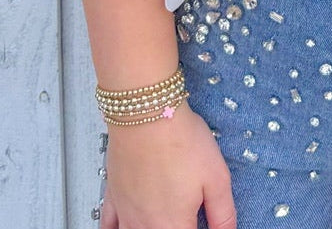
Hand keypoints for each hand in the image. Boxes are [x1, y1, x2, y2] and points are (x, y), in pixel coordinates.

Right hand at [100, 102, 235, 228]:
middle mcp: (146, 227)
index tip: (202, 224)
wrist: (146, 113)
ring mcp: (126, 214)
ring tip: (164, 220)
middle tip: (186, 216)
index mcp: (175, 227)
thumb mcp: (216, 177)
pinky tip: (124, 227)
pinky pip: (107, 226)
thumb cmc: (181, 140)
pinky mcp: (113, 197)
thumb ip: (223, 214)